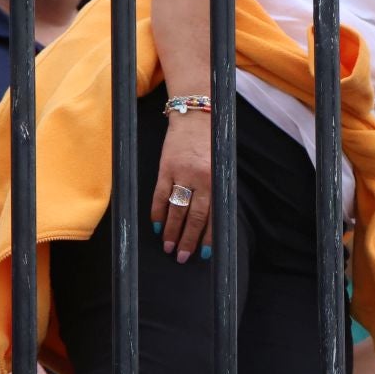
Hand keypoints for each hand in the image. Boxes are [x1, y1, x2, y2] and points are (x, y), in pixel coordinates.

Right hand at [151, 110, 213, 262]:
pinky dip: (157, 212)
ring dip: (170, 231)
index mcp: (216, 181)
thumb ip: (215, 191)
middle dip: (187, 239)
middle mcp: (201, 179)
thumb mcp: (219, 167)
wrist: (196, 116)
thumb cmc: (210, 144)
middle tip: (182, 257)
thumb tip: (211, 221)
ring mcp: (182, 174)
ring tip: (167, 246)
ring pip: (176, 210)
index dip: (207, 237)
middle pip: (193, 217)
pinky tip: (156, 226)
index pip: (212, 216)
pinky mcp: (166, 168)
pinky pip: (159, 195)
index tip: (203, 254)